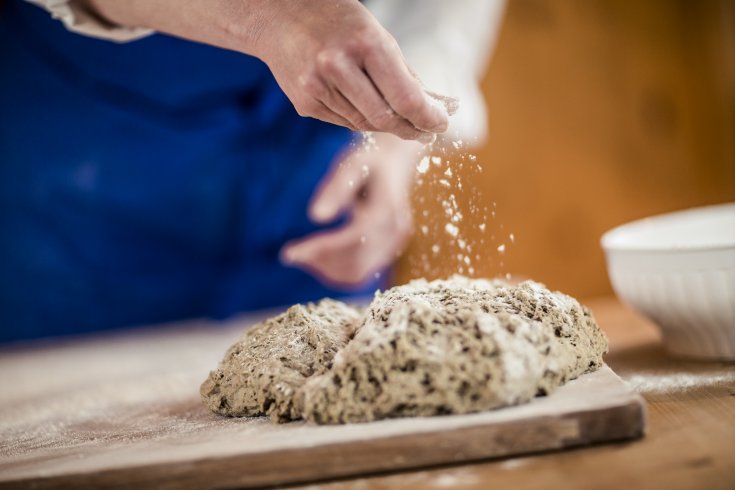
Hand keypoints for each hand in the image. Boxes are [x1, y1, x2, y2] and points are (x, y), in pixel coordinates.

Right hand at [254, 0, 449, 140]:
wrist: (279, 15)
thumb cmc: (338, 22)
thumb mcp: (377, 35)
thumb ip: (404, 73)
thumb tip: (435, 107)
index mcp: (364, 44)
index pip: (405, 98)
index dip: (428, 118)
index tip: (440, 124)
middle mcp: (337, 66)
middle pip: (385, 118)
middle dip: (410, 129)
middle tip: (425, 133)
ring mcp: (316, 87)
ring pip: (364, 123)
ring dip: (385, 123)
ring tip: (398, 117)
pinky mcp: (304, 103)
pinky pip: (343, 122)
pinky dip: (359, 118)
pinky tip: (362, 104)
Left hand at [281, 133, 420, 287]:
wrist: (396, 163)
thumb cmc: (369, 161)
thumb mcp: (351, 165)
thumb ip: (336, 189)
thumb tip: (316, 216)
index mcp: (387, 210)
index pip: (352, 240)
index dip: (320, 249)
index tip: (288, 253)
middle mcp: (395, 232)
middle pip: (355, 264)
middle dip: (319, 263)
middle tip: (288, 254)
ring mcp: (394, 245)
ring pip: (357, 274)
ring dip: (325, 271)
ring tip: (299, 255)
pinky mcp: (388, 251)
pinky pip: (361, 272)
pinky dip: (336, 272)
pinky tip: (316, 258)